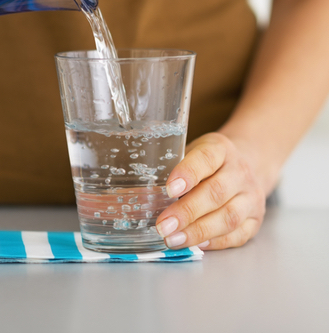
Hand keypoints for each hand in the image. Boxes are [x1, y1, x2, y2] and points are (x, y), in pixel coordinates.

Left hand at [155, 133, 266, 249]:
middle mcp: (240, 172)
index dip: (187, 174)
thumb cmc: (207, 161)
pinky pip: (237, 234)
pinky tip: (197, 245)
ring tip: (173, 240)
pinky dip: (216, 242)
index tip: (169, 189)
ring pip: (228, 217)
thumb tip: (137, 195)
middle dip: (187, 212)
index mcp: (220, 149)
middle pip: (216, 193)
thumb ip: (171, 167)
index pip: (206, 158)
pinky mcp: (256, 219)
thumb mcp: (191, 152)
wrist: (249, 164)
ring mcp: (251, 196)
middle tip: (163, 225)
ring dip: (198, 231)